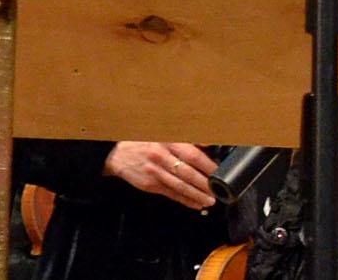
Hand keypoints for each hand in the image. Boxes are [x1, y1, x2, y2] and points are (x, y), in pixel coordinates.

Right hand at [102, 141, 218, 210]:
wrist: (119, 154)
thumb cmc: (145, 142)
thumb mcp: (164, 134)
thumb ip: (186, 139)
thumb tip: (208, 144)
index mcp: (167, 141)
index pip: (192, 155)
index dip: (207, 165)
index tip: (218, 172)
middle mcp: (161, 156)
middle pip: (188, 173)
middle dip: (205, 184)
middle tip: (218, 190)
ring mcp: (155, 172)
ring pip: (181, 186)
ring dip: (197, 195)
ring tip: (210, 200)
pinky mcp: (151, 185)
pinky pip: (172, 194)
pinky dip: (185, 200)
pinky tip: (196, 204)